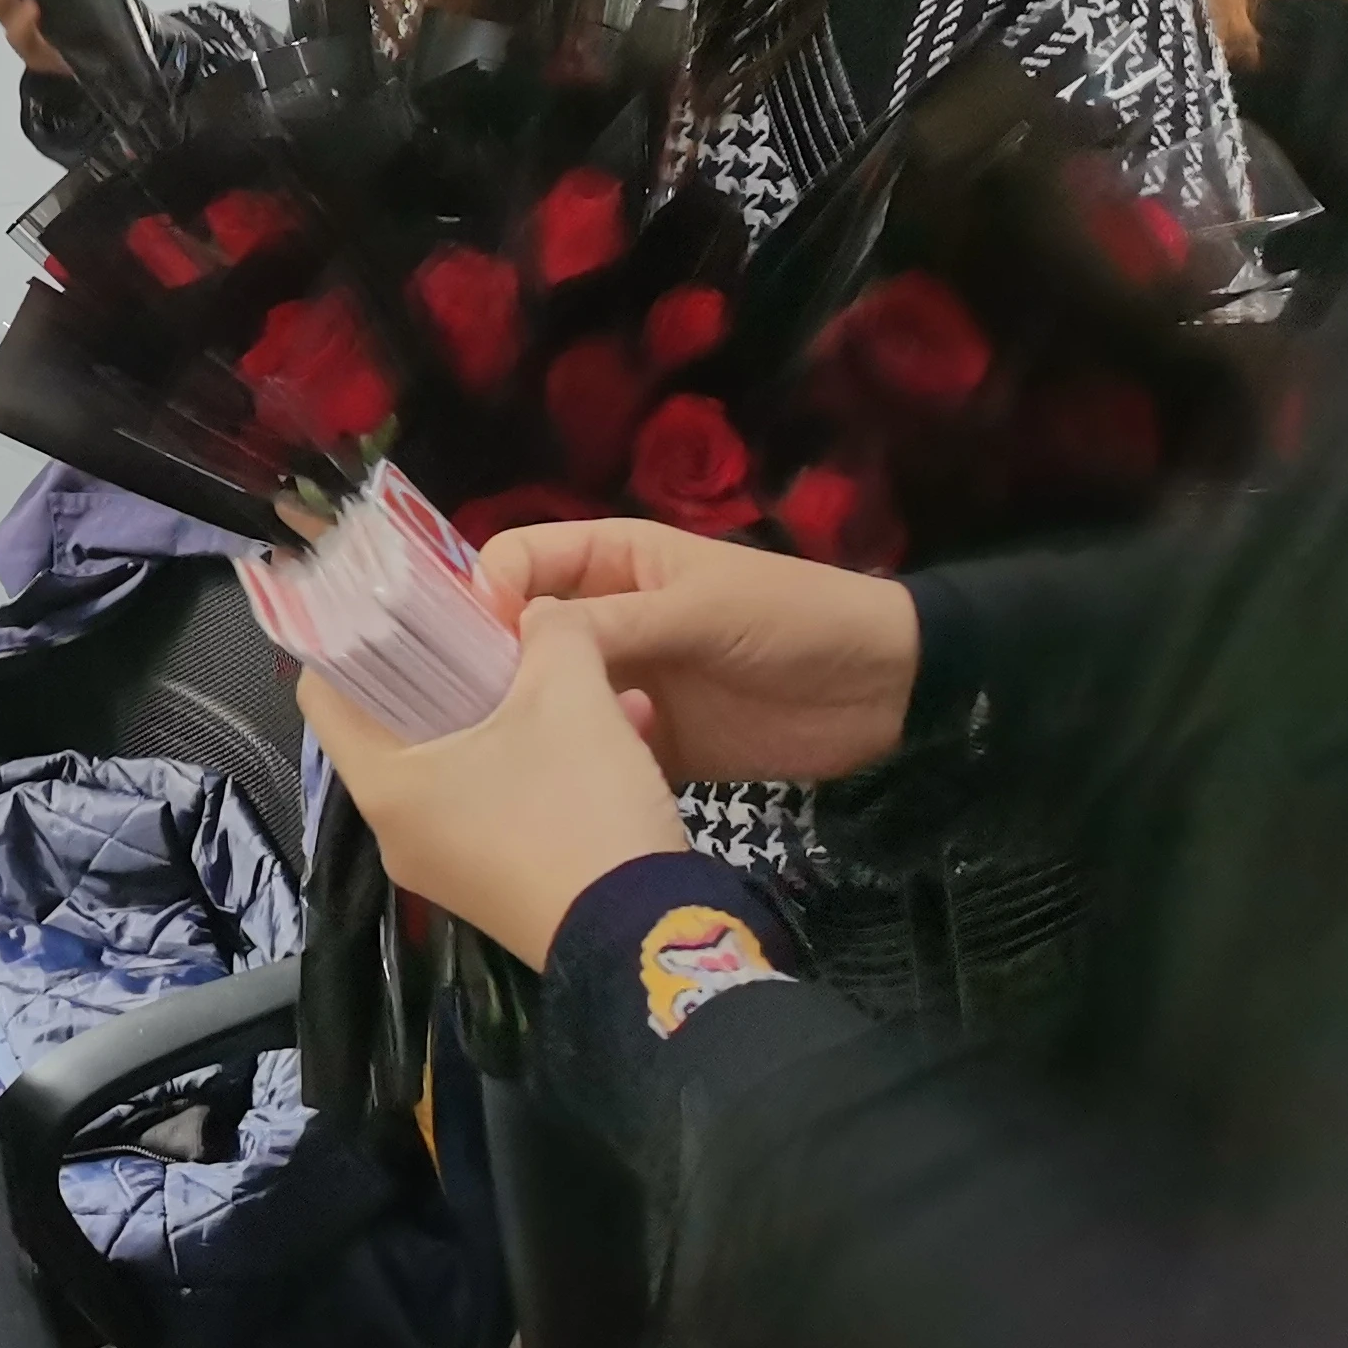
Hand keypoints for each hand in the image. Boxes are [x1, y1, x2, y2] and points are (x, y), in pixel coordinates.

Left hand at [300, 601, 685, 966]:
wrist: (650, 940)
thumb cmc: (581, 809)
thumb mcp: (571, 695)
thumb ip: (551, 632)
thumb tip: (544, 611)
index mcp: (384, 785)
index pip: (323, 695)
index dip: (349, 637)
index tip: (395, 602)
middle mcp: (398, 832)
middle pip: (396, 725)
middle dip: (448, 669)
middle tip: (489, 627)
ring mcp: (445, 866)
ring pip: (458, 761)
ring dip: (508, 711)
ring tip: (565, 672)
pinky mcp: (493, 885)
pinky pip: (493, 800)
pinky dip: (532, 758)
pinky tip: (599, 729)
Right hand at [471, 517, 920, 787]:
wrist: (883, 689)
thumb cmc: (790, 617)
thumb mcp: (698, 606)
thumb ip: (609, 621)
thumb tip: (513, 629)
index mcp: (609, 561)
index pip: (517, 562)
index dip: (482, 594)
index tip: (463, 644)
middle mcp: (604, 619)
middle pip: (518, 636)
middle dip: (489, 668)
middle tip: (465, 715)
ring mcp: (626, 682)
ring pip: (549, 698)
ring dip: (533, 722)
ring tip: (517, 754)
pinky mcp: (651, 742)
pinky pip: (594, 751)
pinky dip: (582, 766)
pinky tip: (579, 786)